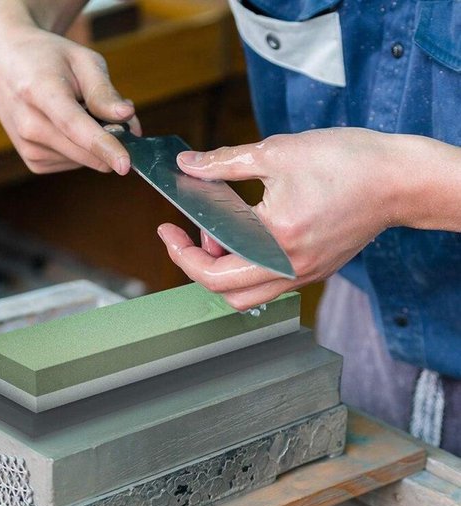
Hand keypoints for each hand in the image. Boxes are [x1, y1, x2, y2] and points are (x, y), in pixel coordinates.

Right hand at [0, 19, 140, 173]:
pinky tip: (68, 127)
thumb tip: (127, 118)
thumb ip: (104, 91)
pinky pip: (75, 163)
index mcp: (39, 91)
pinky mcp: (33, 162)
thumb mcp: (81, 60)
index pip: (75, 127)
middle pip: (85, 151)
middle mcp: (29, 124)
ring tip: (79, 113)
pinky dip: (81, 149)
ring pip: (85, 160)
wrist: (2, 63)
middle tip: (113, 115)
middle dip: (112, 141)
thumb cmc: (48, 59)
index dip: (104, 147)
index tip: (125, 165)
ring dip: (94, 143)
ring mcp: (28, 147)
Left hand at [157, 128, 405, 309]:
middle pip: (226, 293)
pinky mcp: (313, 270)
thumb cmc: (348, 162)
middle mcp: (289, 268)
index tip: (166, 231)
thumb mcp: (278, 152)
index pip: (212, 270)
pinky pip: (269, 283)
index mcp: (276, 241)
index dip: (179, 252)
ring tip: (217, 232)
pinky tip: (245, 234)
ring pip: (248, 294)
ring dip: (222, 270)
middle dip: (196, 265)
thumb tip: (188, 164)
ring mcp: (304, 274)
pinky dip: (246, 267)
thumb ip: (224, 162)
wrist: (399, 180)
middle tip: (185, 235)